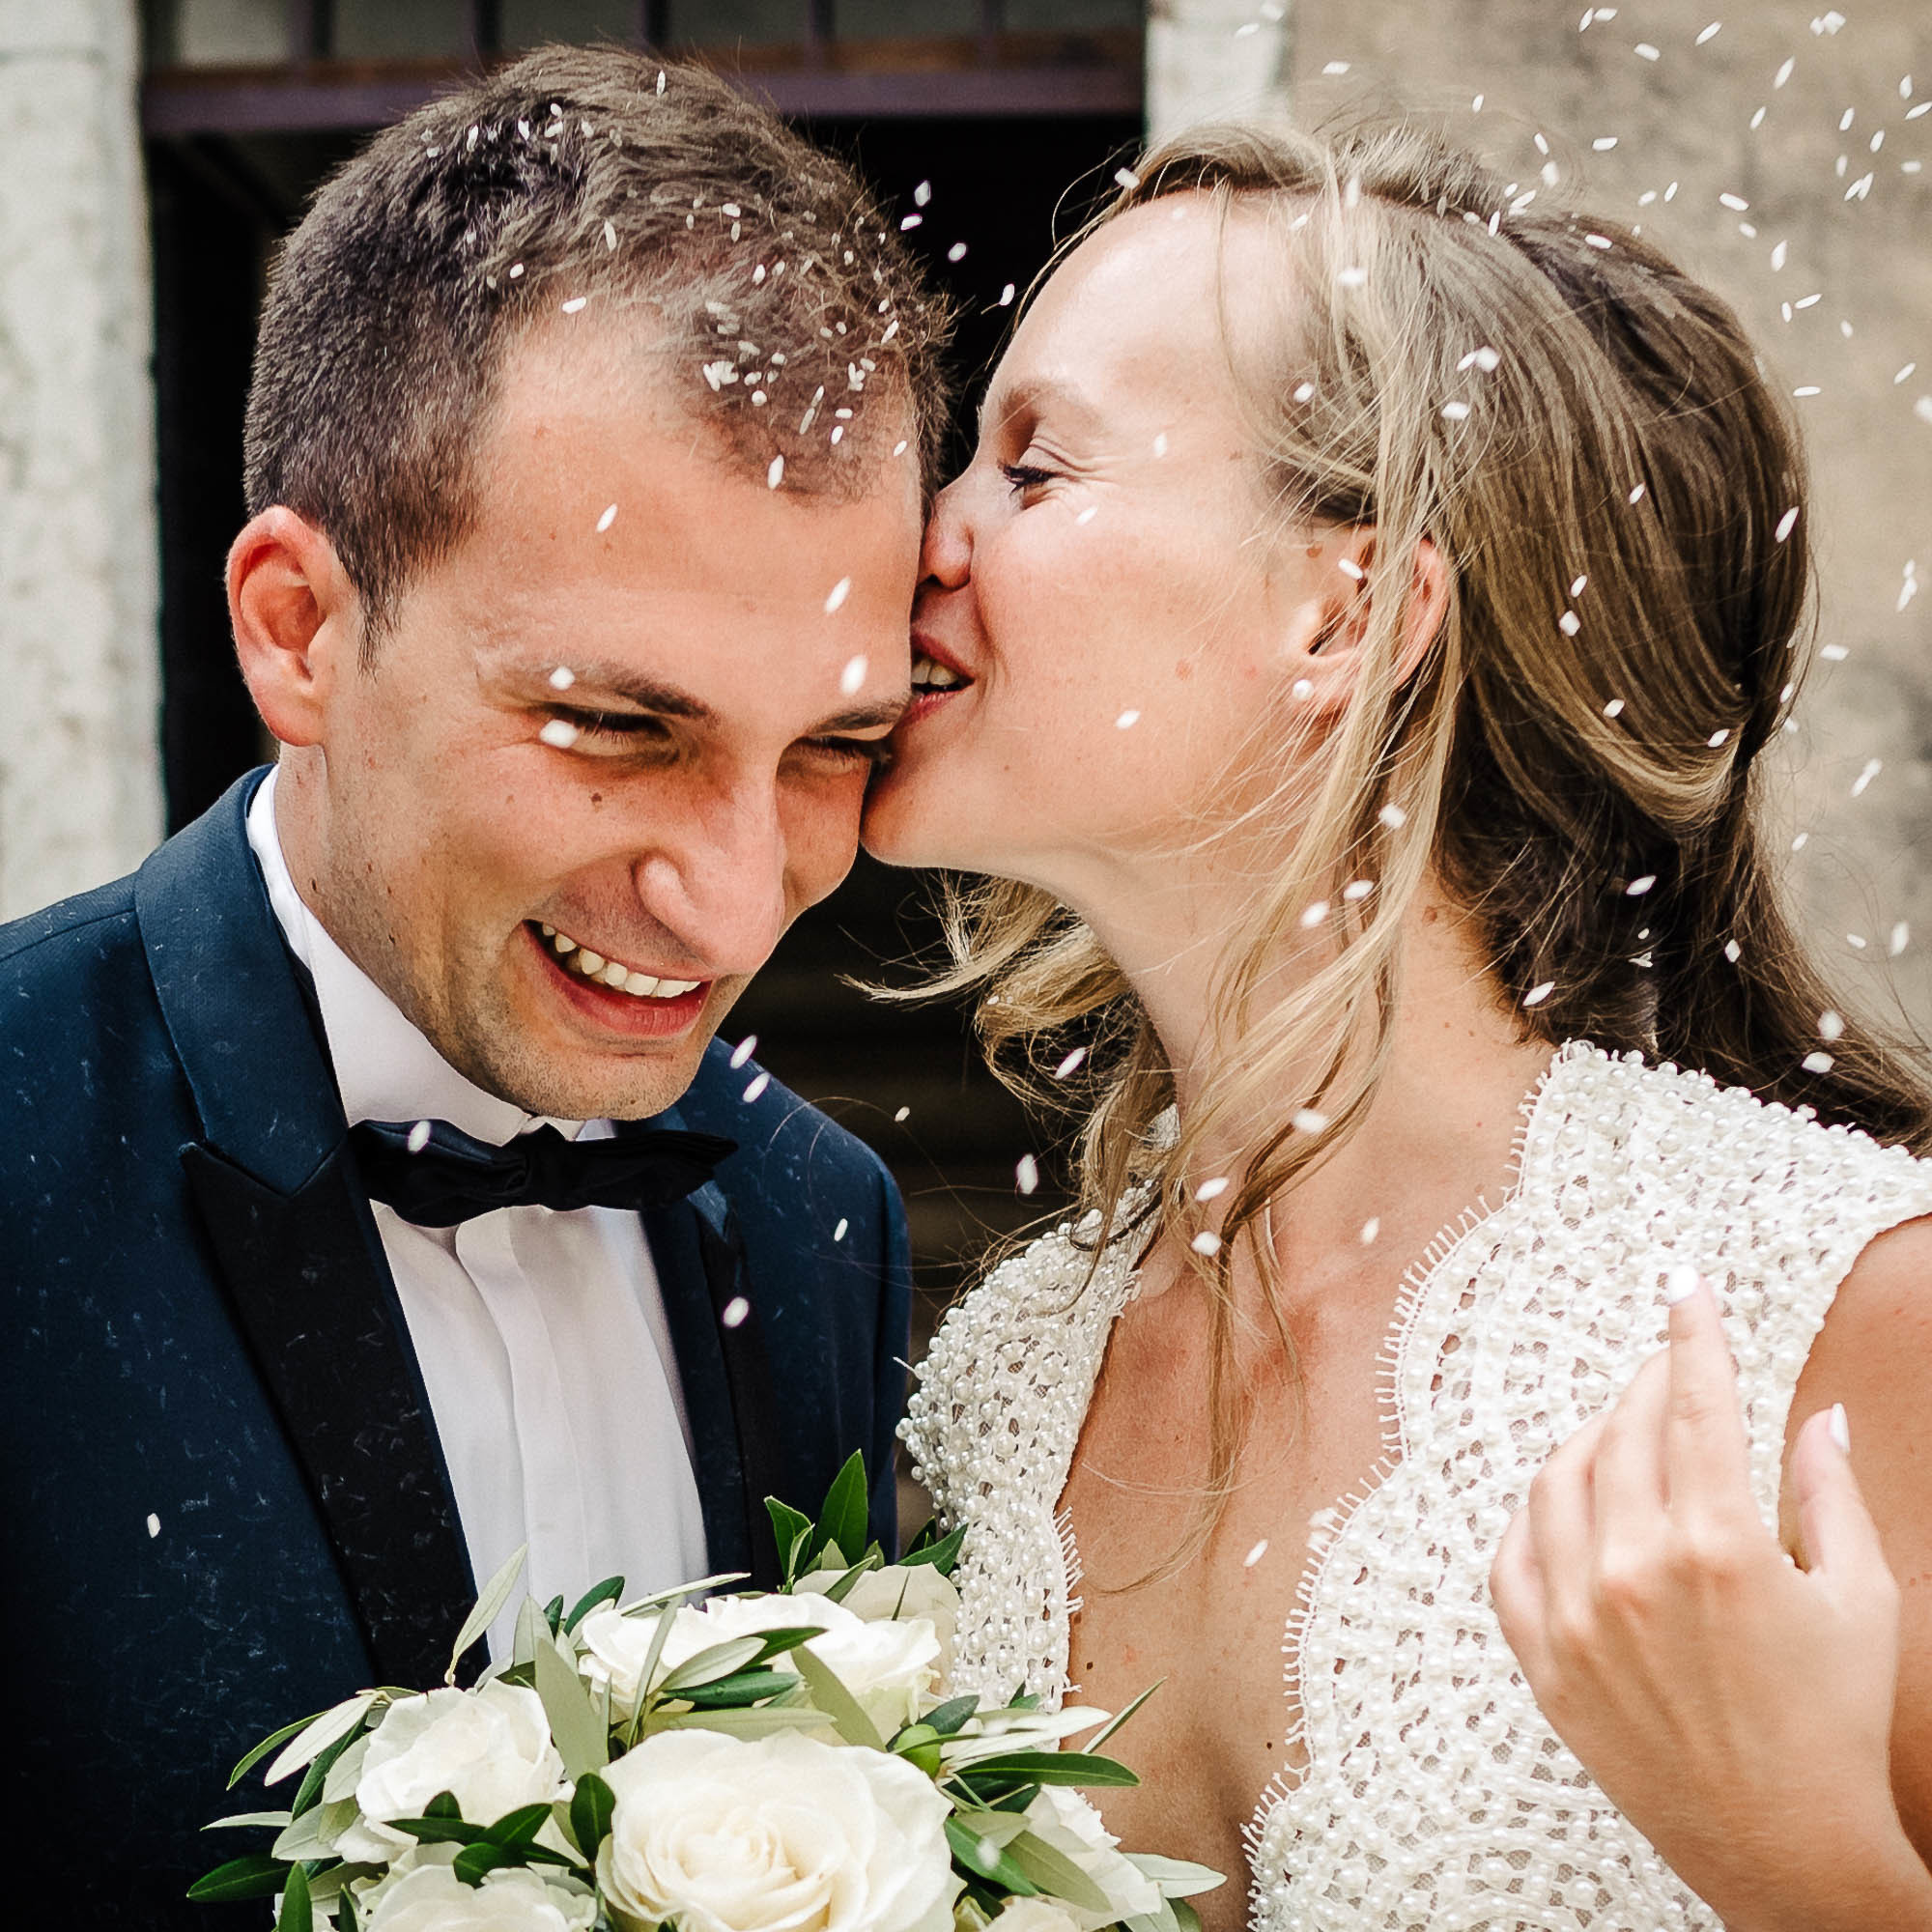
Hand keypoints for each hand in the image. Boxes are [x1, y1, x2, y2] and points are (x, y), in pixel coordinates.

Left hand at [1490, 1274, 1931, 1931]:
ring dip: (1592, 1440)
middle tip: (1671, 1371)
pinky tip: (1567, 1503)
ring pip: (1557, 1480)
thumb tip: (1820, 1414)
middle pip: (1624, 1432)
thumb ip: (1831, 1493)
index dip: (1691, 1334)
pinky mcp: (1543, 1661)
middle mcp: (1634, 1570)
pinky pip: (1511, 1555)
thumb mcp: (1861, 1599)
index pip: (1695, 1403)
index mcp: (1719, 1545)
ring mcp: (1577, 1616)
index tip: (1684, 1285)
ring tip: (1627, 1436)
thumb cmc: (1832, 1722)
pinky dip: (1533, 1514)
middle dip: (1650, 1385)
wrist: (1783, 1846)